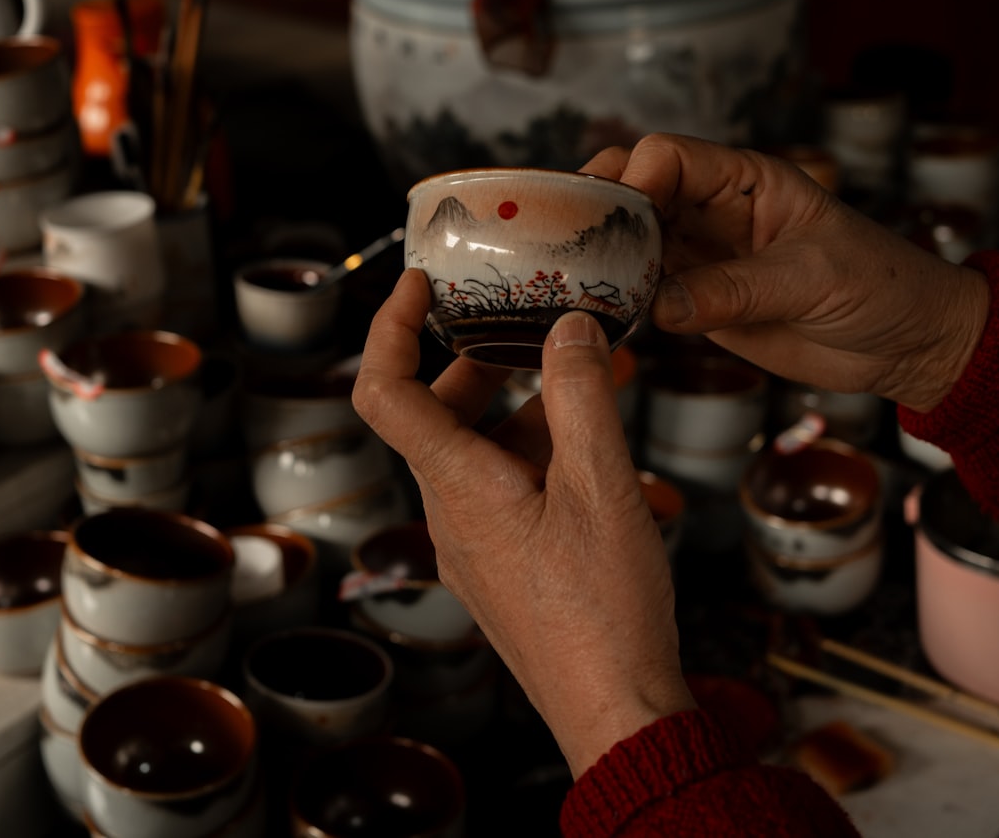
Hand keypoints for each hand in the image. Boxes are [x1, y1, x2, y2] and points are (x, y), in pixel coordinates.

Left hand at [353, 269, 694, 776]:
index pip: (382, 391)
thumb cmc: (607, 611)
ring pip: (474, 453)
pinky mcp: (499, 568)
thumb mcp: (603, 486)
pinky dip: (537, 455)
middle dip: (481, 362)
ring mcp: (471, 546)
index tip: (421, 284)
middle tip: (533, 327)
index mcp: (456, 486)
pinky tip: (596, 450)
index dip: (388, 327)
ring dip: (523, 409)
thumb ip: (581, 396)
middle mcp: (448, 514)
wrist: (616, 714)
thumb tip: (568, 327)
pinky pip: (499, 491)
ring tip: (594, 383)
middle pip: (433, 415)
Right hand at [584, 133, 990, 411]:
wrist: (906, 345)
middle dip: (596, 208)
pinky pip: (642, 294)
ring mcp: (700, 258)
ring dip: (598, 259)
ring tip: (568, 283)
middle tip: (566, 244)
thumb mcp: (815, 278)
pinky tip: (597, 315)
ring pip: (627, 243)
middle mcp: (713, 212)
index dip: (635, 177)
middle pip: (632, 190)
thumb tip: (663, 304)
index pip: (669, 156)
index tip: (614, 217)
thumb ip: (737, 288)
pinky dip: (616, 302)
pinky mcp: (697, 304)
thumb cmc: (882, 287)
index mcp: (747, 181)